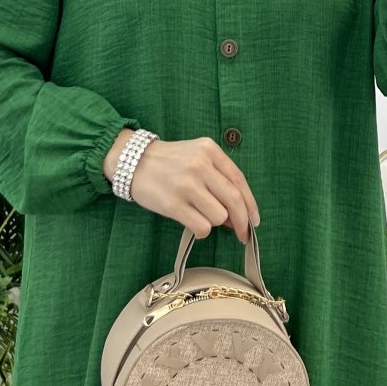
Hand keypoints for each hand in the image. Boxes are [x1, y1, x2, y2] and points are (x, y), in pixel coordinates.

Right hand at [128, 137, 260, 243]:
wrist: (132, 162)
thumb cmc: (169, 162)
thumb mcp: (196, 155)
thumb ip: (219, 177)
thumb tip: (239, 213)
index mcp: (209, 150)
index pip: (239, 180)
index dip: (251, 204)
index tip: (254, 221)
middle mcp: (200, 165)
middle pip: (234, 200)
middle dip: (242, 222)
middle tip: (242, 234)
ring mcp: (186, 185)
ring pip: (219, 216)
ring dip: (215, 223)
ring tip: (202, 216)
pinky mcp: (173, 204)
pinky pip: (201, 227)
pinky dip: (202, 231)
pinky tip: (193, 223)